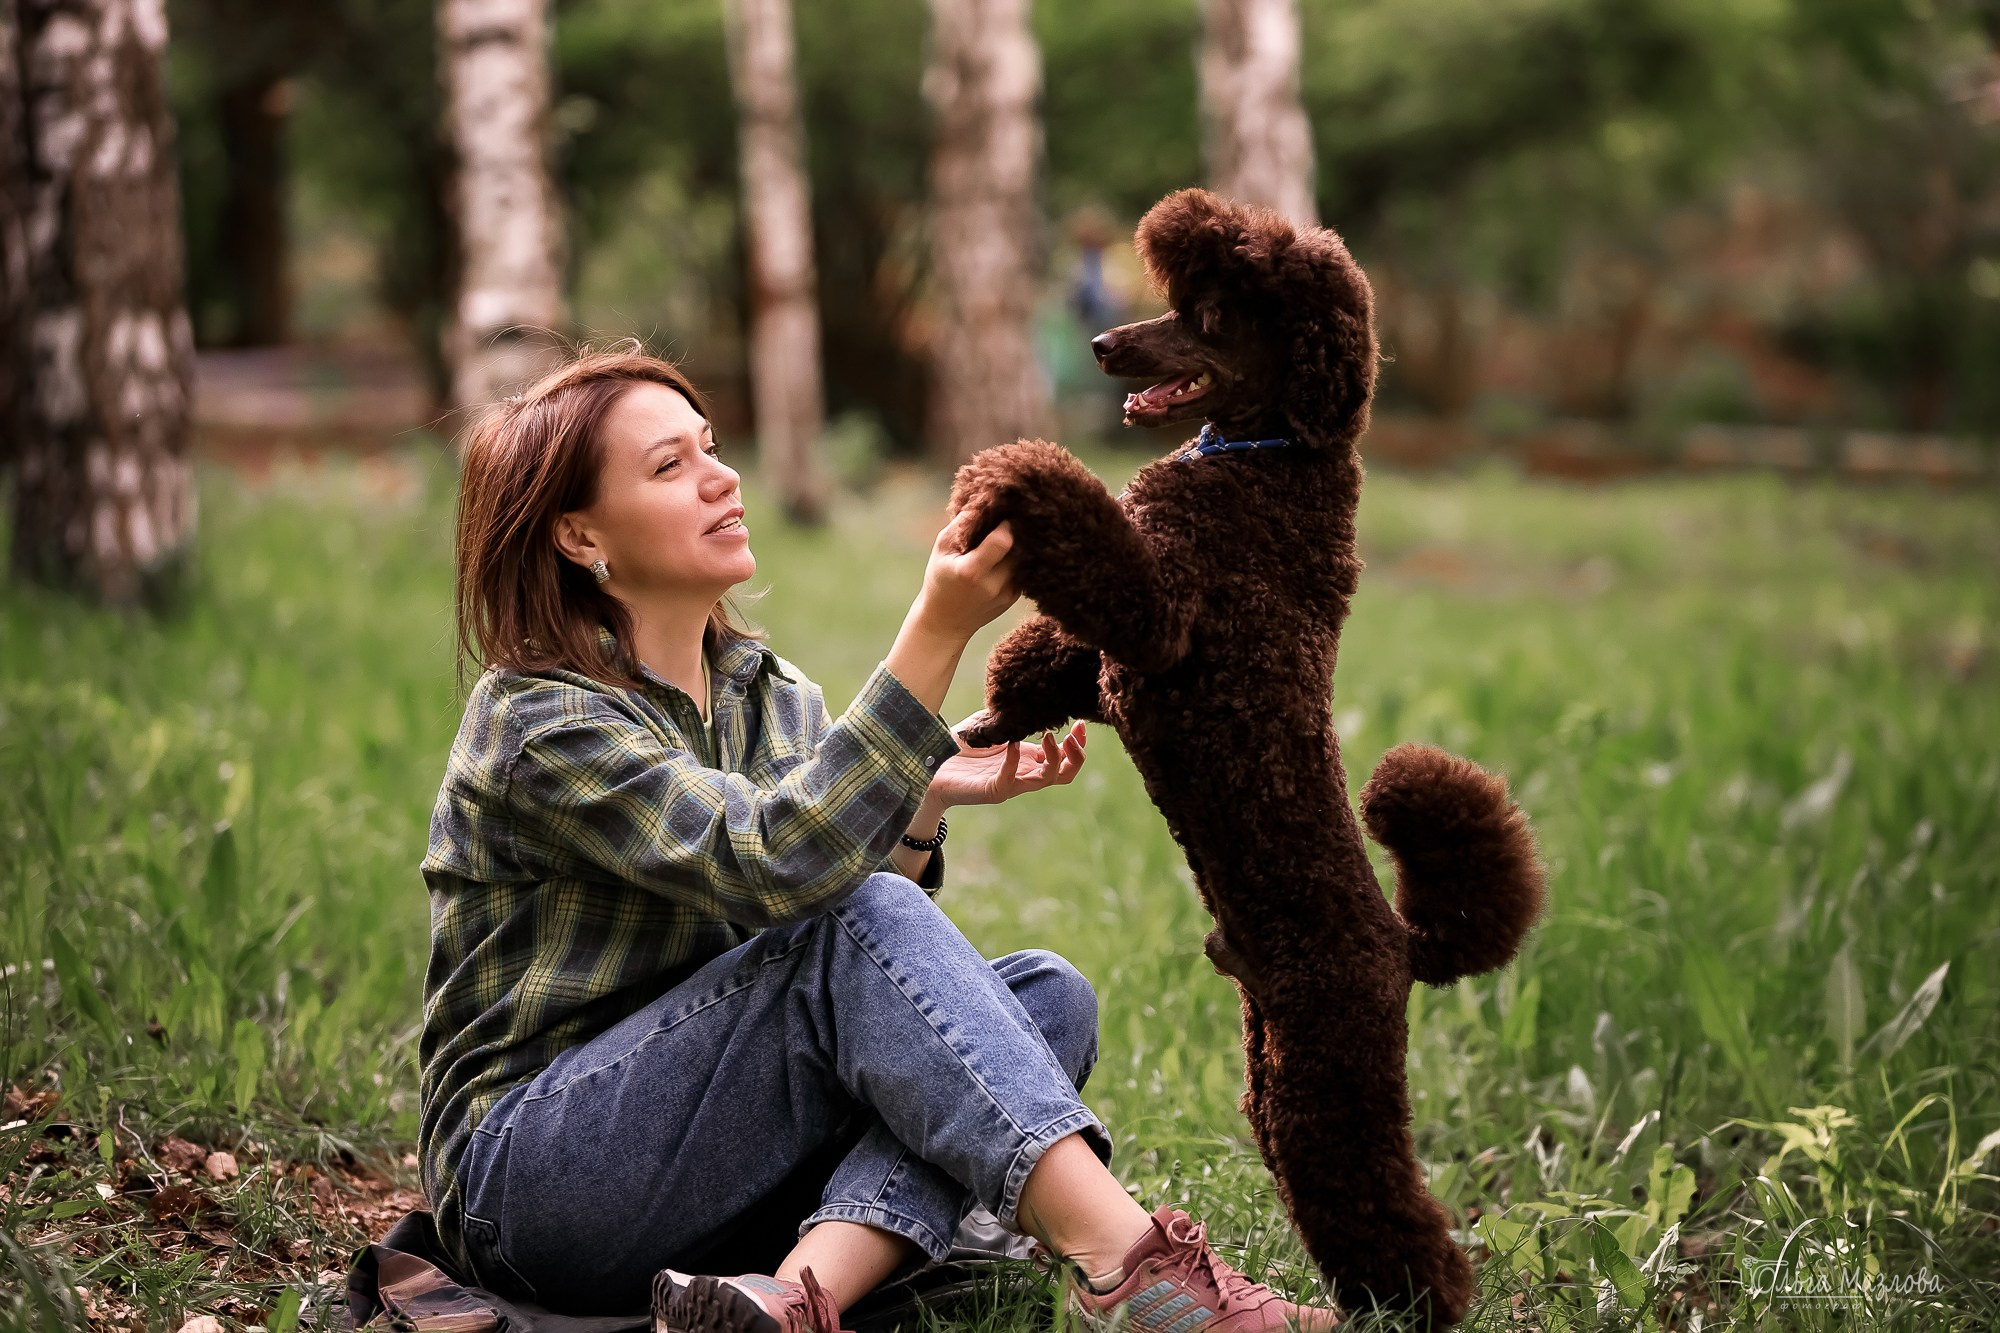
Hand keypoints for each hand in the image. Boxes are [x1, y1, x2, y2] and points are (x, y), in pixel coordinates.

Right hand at [909, 510, 1018, 644]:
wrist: (946, 622)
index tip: (1004, 512)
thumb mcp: (941, 549)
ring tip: (1012, 531)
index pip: (1003, 540)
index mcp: (972, 571)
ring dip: (1020, 543)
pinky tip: (1009, 551)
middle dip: (1016, 530)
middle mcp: (994, 585)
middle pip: (1019, 548)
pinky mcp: (1015, 598)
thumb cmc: (940, 579)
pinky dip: (1018, 557)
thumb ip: (961, 525)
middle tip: (1012, 516)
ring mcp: (1007, 594)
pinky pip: (1023, 569)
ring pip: (1025, 558)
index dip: (1006, 523)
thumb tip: (983, 500)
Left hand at [931, 718, 1086, 806]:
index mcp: (1027, 760)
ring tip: (1047, 736)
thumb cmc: (959, 746)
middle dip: (1077, 756)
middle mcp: (1023, 773)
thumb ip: (1009, 714)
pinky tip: (1010, 744)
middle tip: (1073, 735)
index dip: (1078, 743)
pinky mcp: (991, 791)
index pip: (1064, 758)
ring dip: (1054, 758)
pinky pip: (1010, 780)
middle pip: (1065, 774)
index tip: (1080, 722)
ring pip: (1046, 780)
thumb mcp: (990, 723)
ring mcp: (1009, 784)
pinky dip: (1014, 761)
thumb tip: (1026, 697)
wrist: (929, 766)